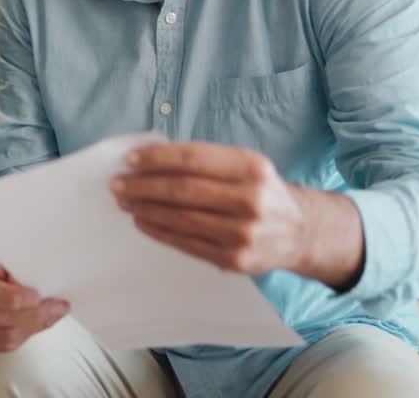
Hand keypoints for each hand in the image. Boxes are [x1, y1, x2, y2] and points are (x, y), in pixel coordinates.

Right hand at [0, 247, 68, 351]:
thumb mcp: (3, 252)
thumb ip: (19, 268)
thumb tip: (46, 290)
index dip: (13, 297)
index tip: (37, 295)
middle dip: (33, 314)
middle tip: (58, 307)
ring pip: (3, 335)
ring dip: (33, 326)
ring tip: (51, 314)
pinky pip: (2, 345)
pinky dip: (24, 336)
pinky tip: (36, 323)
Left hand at [111, 142, 307, 274]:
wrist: (300, 231)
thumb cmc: (262, 191)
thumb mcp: (245, 165)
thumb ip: (206, 162)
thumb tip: (150, 161)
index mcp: (251, 167)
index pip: (193, 159)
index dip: (156, 158)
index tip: (130, 160)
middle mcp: (250, 199)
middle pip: (182, 190)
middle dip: (143, 186)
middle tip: (118, 184)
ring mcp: (242, 233)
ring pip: (180, 218)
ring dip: (145, 209)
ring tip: (125, 202)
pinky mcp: (234, 259)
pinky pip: (186, 243)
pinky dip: (159, 231)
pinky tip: (143, 222)